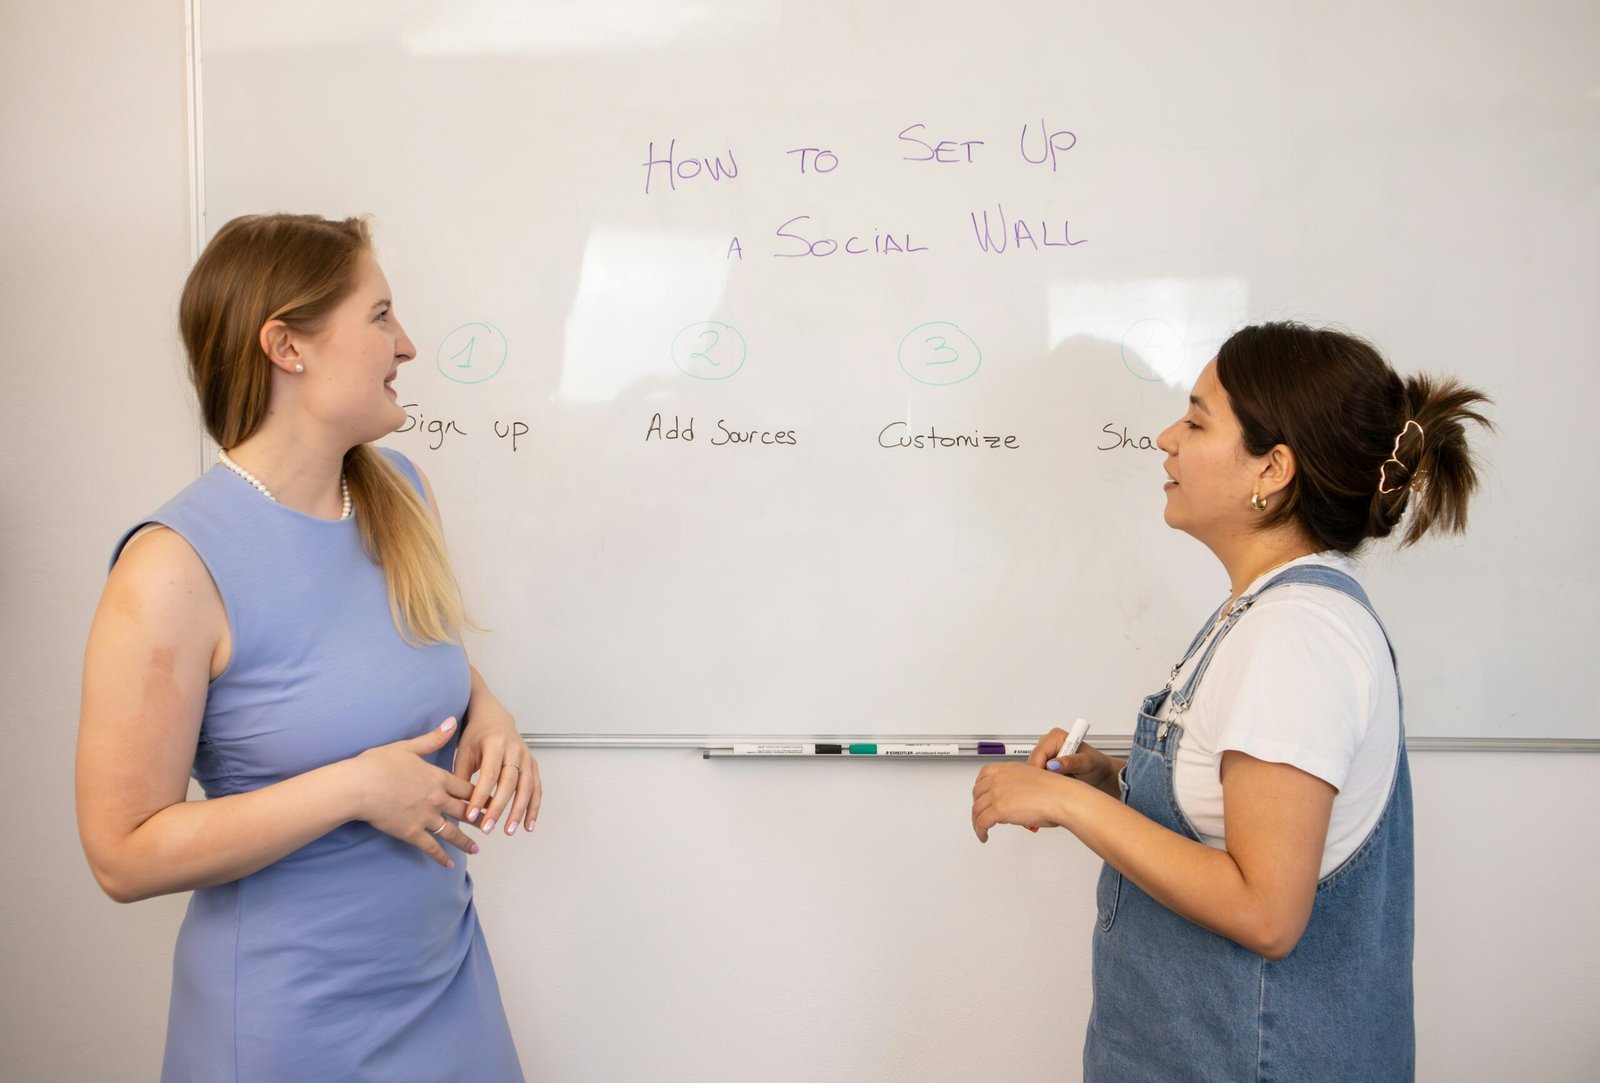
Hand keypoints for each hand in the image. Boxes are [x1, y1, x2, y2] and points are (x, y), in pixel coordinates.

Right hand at [352, 717, 478, 867]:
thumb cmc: (378, 763)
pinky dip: (441, 857)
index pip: (466, 787)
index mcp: (437, 778)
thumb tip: (452, 721)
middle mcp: (436, 798)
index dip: (481, 793)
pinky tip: (449, 865)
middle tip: (492, 823)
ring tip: (476, 849)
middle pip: (465, 810)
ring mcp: (425, 817)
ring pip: (452, 832)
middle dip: (480, 817)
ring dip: (465, 842)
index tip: (493, 798)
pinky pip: (431, 847)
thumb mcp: (408, 746)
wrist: (358, 786)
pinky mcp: (411, 833)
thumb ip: (434, 738)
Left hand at [455, 697, 541, 836]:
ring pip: (527, 788)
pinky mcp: (533, 765)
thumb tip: (456, 806)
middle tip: (487, 828)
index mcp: (495, 744)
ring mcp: (527, 758)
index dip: (480, 796)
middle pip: (509, 783)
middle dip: (498, 808)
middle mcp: (515, 750)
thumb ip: (461, 777)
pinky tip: (527, 825)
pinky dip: (533, 808)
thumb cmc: (476, 736)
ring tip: (508, 831)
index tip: (471, 815)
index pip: (489, 774)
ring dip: (518, 812)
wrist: (494, 718)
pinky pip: (537, 789)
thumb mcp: (464, 751)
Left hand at [970, 761, 1079, 842]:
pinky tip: (983, 836)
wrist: (1063, 798)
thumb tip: (1015, 799)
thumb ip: (1019, 786)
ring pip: (977, 809)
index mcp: (1009, 768)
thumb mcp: (1033, 780)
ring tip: (982, 829)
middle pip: (978, 793)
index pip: (984, 775)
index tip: (981, 796)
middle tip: (982, 814)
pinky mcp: (998, 809)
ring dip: (977, 821)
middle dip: (978, 805)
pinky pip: (982, 822)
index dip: (980, 788)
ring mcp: (997, 793)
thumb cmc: (1057, 792)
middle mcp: (1000, 778)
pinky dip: (980, 831)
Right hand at [1028, 728, 1119, 797]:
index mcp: (1056, 736)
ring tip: (1059, 784)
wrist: (1101, 773)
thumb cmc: (1097, 765)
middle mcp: (1048, 742)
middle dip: (1041, 775)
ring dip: (1043, 779)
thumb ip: (1070, 763)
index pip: (1039, 753)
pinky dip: (1045, 781)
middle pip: (1033, 761)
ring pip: (1034, 769)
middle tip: (1055, 785)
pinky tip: (1056, 784)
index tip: (1044, 783)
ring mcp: (1046, 753)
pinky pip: (1038, 773)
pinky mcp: (1045, 763)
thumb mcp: (1086, 763)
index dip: (1039, 769)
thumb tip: (1052, 765)